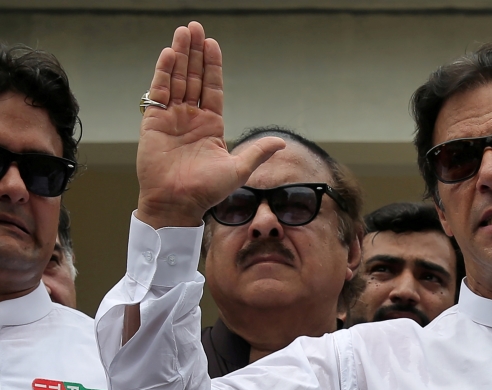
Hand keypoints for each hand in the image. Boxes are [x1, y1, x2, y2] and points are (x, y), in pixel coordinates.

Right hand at [135, 22, 284, 228]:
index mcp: (212, 125)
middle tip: (195, 27)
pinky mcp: (153, 122)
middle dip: (195, 52)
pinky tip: (169, 54)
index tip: (213, 44)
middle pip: (193, 77)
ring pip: (177, 79)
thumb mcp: (238, 169)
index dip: (212, 66)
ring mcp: (172, 118)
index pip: (213, 88)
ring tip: (183, 32)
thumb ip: (257, 152)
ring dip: (180, 56)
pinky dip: (163, 72)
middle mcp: (191, 117)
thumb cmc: (207, 192)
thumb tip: (281, 141)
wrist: (178, 204)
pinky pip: (159, 92)